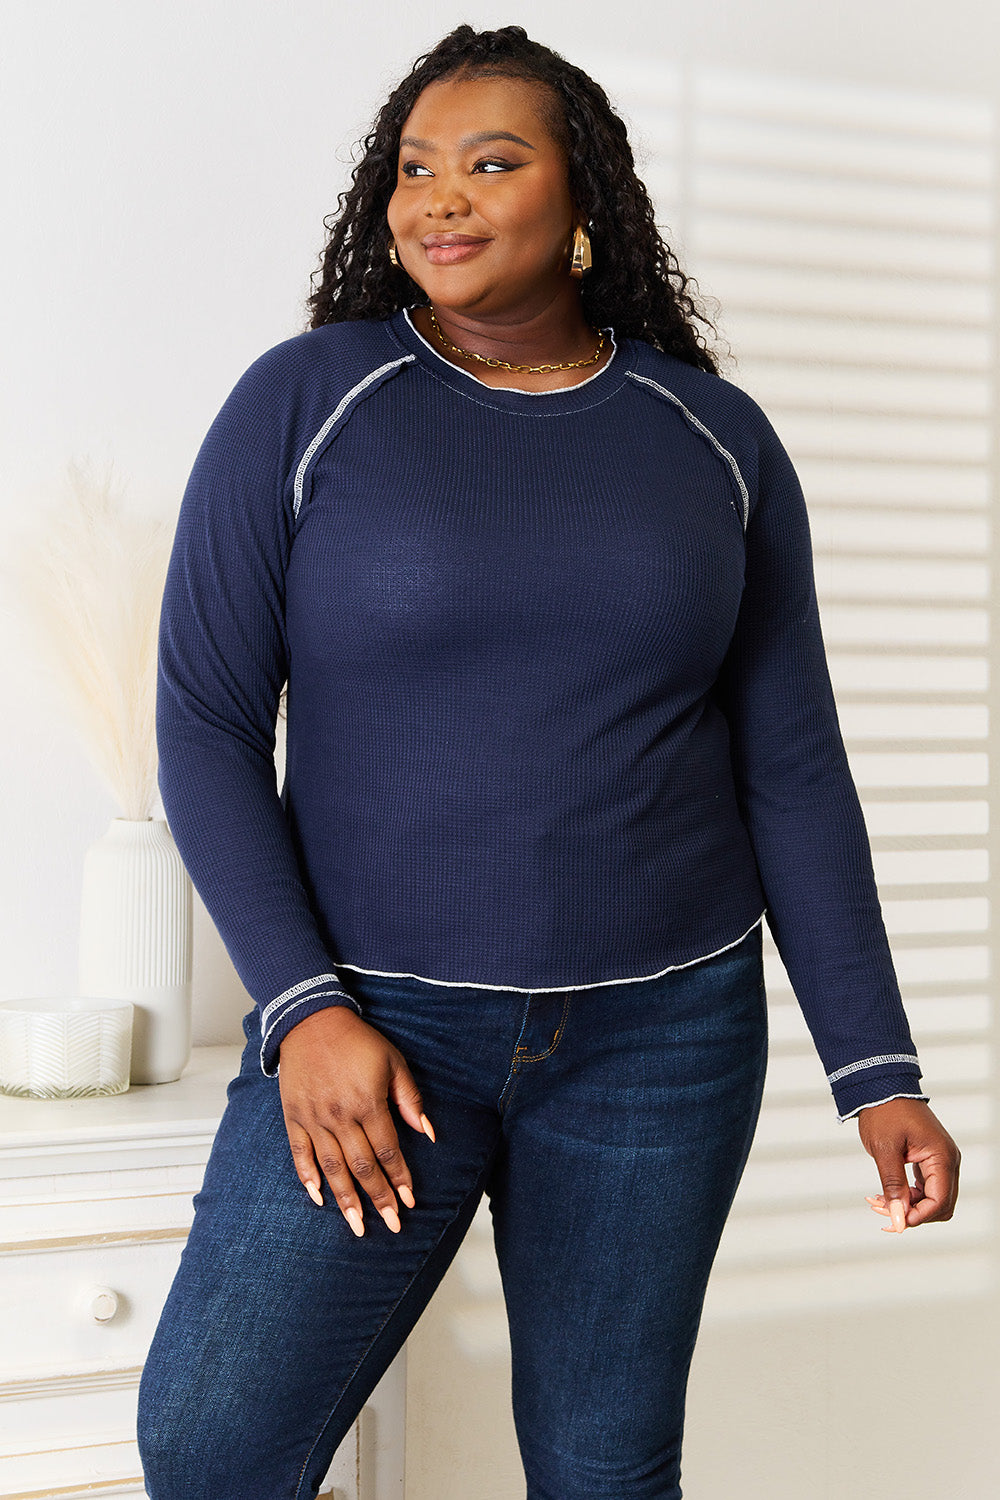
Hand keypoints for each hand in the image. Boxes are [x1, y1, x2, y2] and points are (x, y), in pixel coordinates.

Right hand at [277, 1005, 434, 1237]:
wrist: (311, 1021)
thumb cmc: (357, 1041)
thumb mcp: (393, 1062)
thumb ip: (409, 1098)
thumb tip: (427, 1132)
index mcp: (367, 1103)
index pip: (387, 1151)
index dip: (400, 1178)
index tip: (410, 1202)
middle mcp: (340, 1116)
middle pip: (363, 1167)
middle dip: (379, 1198)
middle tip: (391, 1224)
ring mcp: (314, 1119)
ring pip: (332, 1168)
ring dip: (346, 1199)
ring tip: (357, 1226)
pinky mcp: (293, 1117)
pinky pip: (300, 1154)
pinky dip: (308, 1178)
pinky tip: (318, 1199)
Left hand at [857, 1097, 959, 1231]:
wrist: (882, 1087)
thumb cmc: (885, 1111)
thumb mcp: (885, 1150)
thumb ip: (894, 1185)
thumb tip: (898, 1216)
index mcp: (942, 1156)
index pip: (940, 1201)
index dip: (918, 1216)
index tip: (894, 1221)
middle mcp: (947, 1160)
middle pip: (941, 1205)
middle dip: (914, 1214)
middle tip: (884, 1212)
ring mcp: (941, 1160)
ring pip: (934, 1199)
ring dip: (910, 1206)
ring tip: (880, 1202)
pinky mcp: (930, 1160)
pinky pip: (926, 1188)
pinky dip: (909, 1196)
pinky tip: (886, 1195)